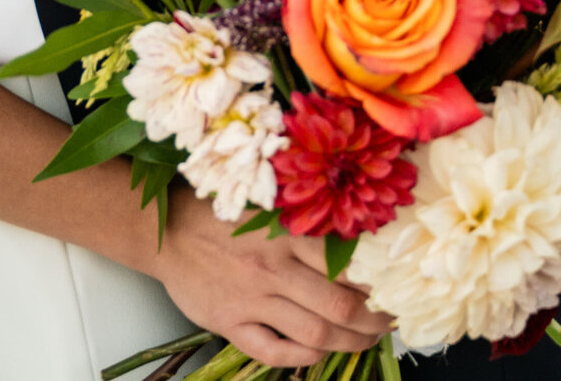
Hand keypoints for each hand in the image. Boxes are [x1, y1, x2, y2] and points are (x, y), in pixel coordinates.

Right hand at [147, 185, 392, 368]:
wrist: (167, 231)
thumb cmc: (220, 213)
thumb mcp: (266, 205)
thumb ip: (304, 222)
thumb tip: (356, 234)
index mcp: (284, 233)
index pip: (346, 264)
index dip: (378, 281)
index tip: (394, 286)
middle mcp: (272, 268)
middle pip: (339, 305)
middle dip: (373, 320)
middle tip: (388, 320)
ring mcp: (251, 300)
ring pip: (315, 332)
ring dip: (349, 342)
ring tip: (366, 340)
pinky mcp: (230, 323)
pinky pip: (274, 352)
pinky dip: (303, 357)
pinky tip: (318, 352)